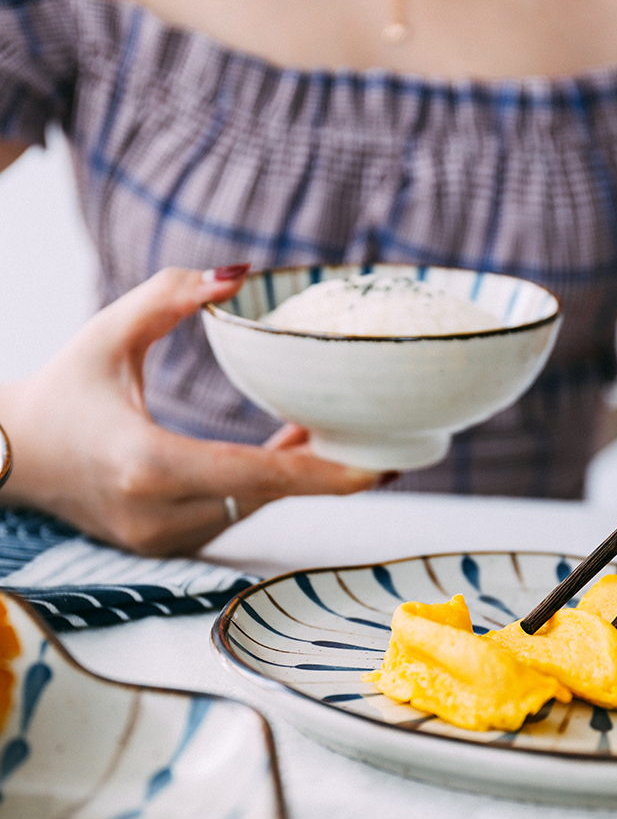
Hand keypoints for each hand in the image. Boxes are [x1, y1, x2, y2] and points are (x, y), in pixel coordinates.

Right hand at [0, 267, 378, 555]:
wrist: (8, 457)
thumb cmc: (60, 390)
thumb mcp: (109, 332)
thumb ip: (173, 295)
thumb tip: (243, 274)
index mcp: (146, 464)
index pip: (254, 475)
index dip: (322, 474)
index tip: (377, 470)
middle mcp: (157, 513)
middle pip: (265, 495)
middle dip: (322, 472)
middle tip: (377, 445)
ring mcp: (158, 538)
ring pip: (250, 507)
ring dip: (290, 476)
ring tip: (331, 436)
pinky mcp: (160, 545)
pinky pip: (230, 513)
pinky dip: (260, 486)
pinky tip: (287, 453)